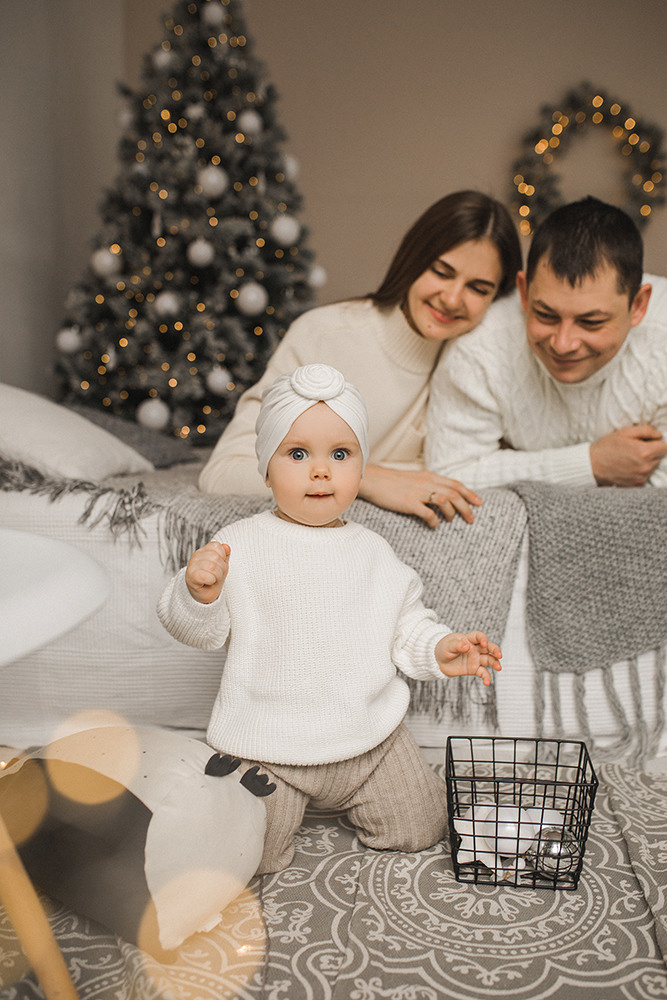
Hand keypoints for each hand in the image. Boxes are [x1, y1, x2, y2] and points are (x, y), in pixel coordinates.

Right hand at [185, 541, 229, 603]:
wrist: (205, 594)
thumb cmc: (213, 578)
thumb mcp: (222, 564)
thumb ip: (225, 554)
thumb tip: (226, 547)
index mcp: (203, 550)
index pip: (217, 546)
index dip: (223, 557)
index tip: (219, 566)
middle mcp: (196, 556)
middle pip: (216, 557)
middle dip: (221, 568)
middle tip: (216, 575)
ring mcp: (192, 566)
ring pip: (212, 567)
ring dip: (217, 576)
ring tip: (213, 579)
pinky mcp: (191, 577)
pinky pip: (205, 576)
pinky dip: (211, 580)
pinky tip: (208, 582)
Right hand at [358, 465, 481, 526]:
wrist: (372, 480)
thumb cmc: (392, 481)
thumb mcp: (414, 478)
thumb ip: (428, 484)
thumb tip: (441, 493)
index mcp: (429, 476)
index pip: (455, 484)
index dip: (469, 493)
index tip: (479, 503)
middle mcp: (426, 482)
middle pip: (454, 493)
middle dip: (466, 507)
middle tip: (471, 519)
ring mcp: (418, 492)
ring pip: (444, 501)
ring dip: (451, 513)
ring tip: (451, 521)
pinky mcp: (408, 502)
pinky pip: (427, 513)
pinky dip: (434, 520)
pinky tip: (433, 525)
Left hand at [435, 630, 501, 686]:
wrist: (439, 661)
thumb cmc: (444, 648)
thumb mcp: (448, 645)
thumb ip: (457, 645)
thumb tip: (467, 646)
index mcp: (469, 639)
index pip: (479, 636)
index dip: (483, 638)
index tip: (484, 643)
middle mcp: (475, 648)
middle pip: (489, 647)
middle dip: (495, 650)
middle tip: (499, 655)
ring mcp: (476, 659)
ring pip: (489, 660)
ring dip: (495, 663)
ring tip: (498, 668)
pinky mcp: (474, 669)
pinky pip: (483, 673)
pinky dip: (486, 677)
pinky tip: (487, 682)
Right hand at [590, 424, 666, 486]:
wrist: (591, 465)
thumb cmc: (606, 447)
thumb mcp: (625, 432)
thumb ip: (646, 430)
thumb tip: (659, 435)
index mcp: (645, 452)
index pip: (665, 447)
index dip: (657, 443)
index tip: (647, 442)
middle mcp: (645, 467)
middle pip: (660, 457)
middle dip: (651, 452)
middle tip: (634, 449)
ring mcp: (641, 477)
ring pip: (653, 467)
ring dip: (646, 462)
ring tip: (629, 458)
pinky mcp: (636, 485)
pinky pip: (645, 476)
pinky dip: (639, 471)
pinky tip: (627, 467)